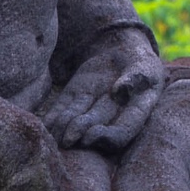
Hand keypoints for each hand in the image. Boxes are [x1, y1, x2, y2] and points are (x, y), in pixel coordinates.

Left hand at [42, 27, 164, 151]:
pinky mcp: (74, 96)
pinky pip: (62, 108)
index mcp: (135, 111)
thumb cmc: (139, 61)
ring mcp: (90, 107)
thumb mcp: (145, 66)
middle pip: (94, 127)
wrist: (122, 51)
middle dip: (79, 133)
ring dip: (63, 128)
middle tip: (67, 139)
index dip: (107, 138)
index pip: (123, 132)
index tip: (91, 135)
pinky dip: (52, 117)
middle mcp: (111, 114)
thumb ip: (137, 77)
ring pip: (75, 119)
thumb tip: (121, 91)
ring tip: (52, 135)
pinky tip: (44, 125)